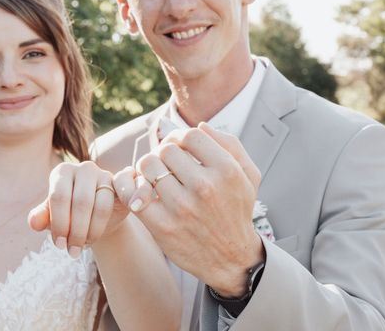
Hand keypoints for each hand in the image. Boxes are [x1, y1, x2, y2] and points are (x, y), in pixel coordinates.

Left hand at [28, 161, 130, 257]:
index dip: (59, 223)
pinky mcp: (120, 185)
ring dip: (91, 232)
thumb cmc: (68, 215)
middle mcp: (84, 168)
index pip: (59, 196)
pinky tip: (98, 236)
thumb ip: (41, 216)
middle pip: (81, 202)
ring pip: (100, 206)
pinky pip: (117, 204)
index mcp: (62, 171)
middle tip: (72, 252)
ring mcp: (104, 174)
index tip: (59, 245)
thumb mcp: (52, 217)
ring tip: (84, 247)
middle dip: (76, 231)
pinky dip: (106, 223)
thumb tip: (33, 223)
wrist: (95, 220)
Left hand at [120, 123, 263, 296]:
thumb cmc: (236, 211)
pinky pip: (137, 193)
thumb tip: (201, 125)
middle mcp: (205, 187)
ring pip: (148, 166)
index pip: (190, 135)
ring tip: (156, 178)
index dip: (179, 137)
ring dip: (148, 169)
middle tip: (166, 164)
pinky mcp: (163, 226)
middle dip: (163, 153)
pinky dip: (137, 189)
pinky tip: (147, 194)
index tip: (178, 148)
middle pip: (166, 148)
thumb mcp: (248, 176)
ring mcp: (182, 207)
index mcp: (226, 170)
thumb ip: (230, 144)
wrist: (231, 259)